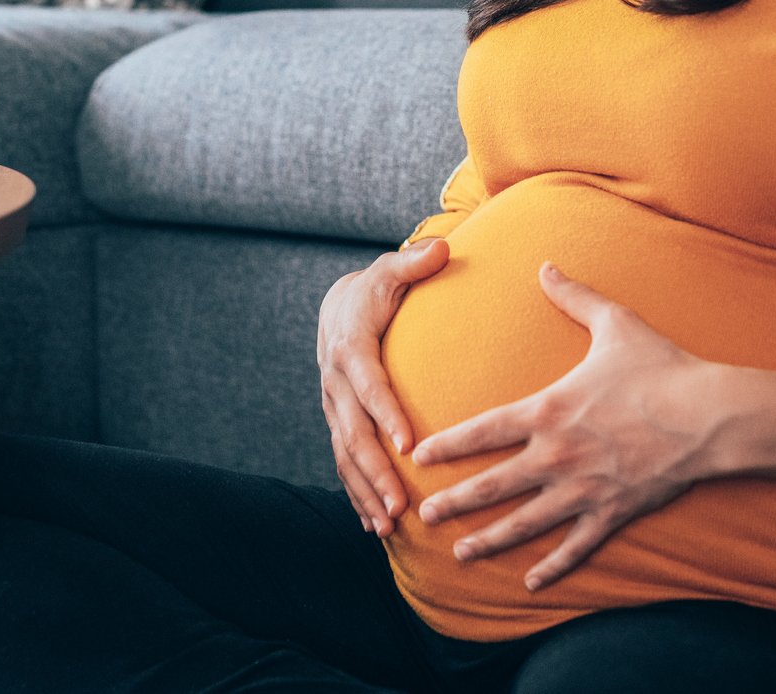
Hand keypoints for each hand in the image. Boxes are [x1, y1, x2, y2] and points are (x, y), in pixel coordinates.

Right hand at [317, 238, 449, 536]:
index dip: (386, 415)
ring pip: (345, 457)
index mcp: (351, 348)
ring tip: (387, 526)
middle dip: (375, 472)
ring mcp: (334, 409)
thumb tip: (441, 248)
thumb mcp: (390, 272)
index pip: (369, 385)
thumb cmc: (376, 291)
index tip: (410, 446)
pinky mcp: (337, 424)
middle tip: (400, 505)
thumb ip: (414, 263)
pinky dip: (356, 496)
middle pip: (354, 434)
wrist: (338, 309)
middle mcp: (336, 384)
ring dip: (365, 493)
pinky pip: (343, 465)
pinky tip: (373, 526)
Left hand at [410, 262, 716, 589]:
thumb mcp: (614, 323)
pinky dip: (552, 567)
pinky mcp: (613, 512)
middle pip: (492, 485)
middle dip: (454, 502)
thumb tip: (545, 264)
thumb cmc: (661, 367)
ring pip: (525, 523)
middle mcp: (556, 456)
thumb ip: (574, 296)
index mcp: (547, 411)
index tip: (418, 458)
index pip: (482, 431)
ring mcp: (583, 489)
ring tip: (460, 553)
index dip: (447, 445)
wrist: (711, 415)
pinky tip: (531, 584)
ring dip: (490, 540)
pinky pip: (576, 547)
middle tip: (422, 516)